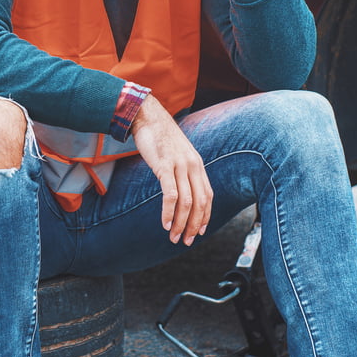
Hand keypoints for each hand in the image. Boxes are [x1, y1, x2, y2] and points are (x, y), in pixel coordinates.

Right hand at [131, 94, 212, 244]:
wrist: (148, 116)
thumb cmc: (160, 136)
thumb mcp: (178, 154)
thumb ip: (183, 170)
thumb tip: (182, 189)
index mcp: (198, 165)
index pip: (208, 196)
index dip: (206, 216)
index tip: (200, 231)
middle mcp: (193, 166)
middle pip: (200, 202)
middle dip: (195, 225)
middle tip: (186, 241)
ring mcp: (179, 165)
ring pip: (186, 202)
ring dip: (181, 223)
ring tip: (174, 236)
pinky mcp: (165, 165)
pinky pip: (170, 194)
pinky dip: (169, 211)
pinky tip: (165, 222)